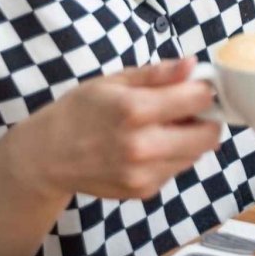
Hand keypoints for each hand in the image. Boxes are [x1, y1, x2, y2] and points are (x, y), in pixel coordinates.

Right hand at [14, 59, 221, 200]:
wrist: (45, 157)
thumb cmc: (79, 112)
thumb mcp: (114, 81)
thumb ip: (158, 74)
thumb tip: (193, 64)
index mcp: (134, 110)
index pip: (199, 99)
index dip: (204, 90)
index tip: (198, 87)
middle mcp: (142, 146)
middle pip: (209, 135)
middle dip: (206, 119)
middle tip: (188, 110)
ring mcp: (143, 173)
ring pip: (196, 154)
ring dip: (190, 139)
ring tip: (163, 127)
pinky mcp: (143, 191)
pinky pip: (176, 169)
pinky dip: (172, 156)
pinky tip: (149, 147)